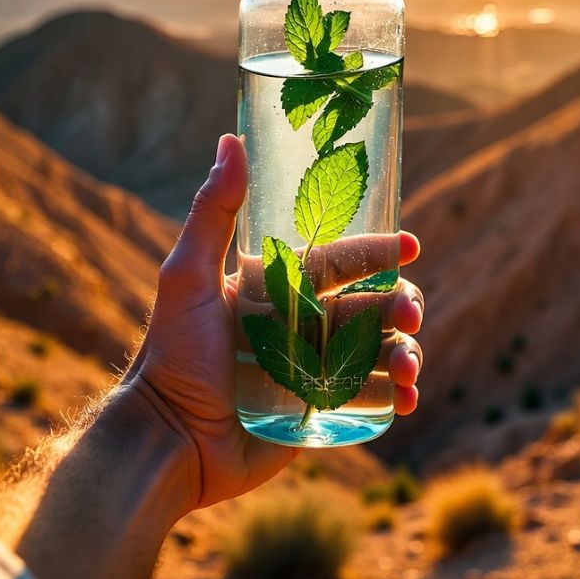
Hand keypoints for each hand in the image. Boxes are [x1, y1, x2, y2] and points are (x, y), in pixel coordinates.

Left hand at [127, 134, 423, 513]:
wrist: (168, 440)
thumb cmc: (173, 354)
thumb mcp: (188, 276)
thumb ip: (210, 210)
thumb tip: (230, 139)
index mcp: (277, 288)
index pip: (338, 261)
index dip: (377, 252)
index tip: (411, 245)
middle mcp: (300, 324)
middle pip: (369, 305)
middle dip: (399, 306)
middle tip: (410, 316)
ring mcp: (314, 369)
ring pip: (378, 350)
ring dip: (406, 353)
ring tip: (408, 369)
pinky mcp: (320, 411)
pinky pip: (371, 398)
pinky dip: (397, 396)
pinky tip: (407, 399)